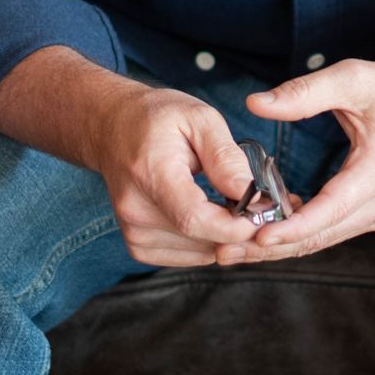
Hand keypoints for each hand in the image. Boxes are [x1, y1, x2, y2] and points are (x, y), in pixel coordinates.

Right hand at [0, 51, 260, 267]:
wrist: (111, 127)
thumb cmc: (156, 118)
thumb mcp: (199, 118)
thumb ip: (225, 158)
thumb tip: (252, 194)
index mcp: (150, 173)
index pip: (194, 218)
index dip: (235, 225)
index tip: (262, 212)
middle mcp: (136, 210)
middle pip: (201, 239)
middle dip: (240, 229)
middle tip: (258, 204)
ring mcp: (134, 231)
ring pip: (199, 253)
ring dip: (225, 236)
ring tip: (231, 204)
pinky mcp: (138, 245)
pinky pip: (188, 256)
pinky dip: (208, 241)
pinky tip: (211, 215)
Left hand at [223, 59, 374, 265]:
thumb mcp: (353, 78)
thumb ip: (304, 92)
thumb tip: (255, 104)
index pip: (332, 209)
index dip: (294, 226)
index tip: (258, 236)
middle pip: (322, 235)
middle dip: (273, 247)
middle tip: (225, 253)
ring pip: (323, 239)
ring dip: (280, 247)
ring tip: (233, 252)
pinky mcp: (369, 213)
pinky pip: (329, 231)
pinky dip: (297, 236)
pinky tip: (262, 236)